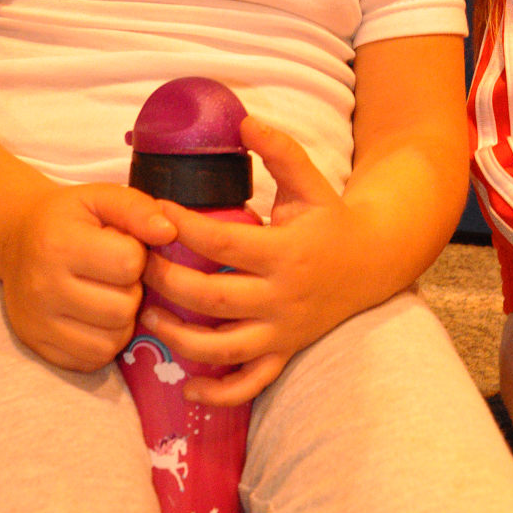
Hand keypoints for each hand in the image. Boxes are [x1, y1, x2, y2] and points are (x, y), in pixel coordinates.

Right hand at [0, 183, 176, 372]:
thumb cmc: (67, 217)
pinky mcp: (37, 345)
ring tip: (107, 295)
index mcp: (59, 244)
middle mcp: (43, 287)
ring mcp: (37, 321)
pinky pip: (91, 360)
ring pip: (110, 341)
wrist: (17, 238)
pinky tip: (95, 317)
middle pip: (122, 308)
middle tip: (116, 275)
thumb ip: (137, 208)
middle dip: (131, 291)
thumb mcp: (100, 197)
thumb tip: (168, 232)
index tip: (121, 246)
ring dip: (121, 321)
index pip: (128, 264)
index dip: (136, 255)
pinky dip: (103, 342)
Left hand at [140, 117, 361, 405]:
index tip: (155, 213)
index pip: (222, 244)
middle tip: (140, 265)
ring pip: (224, 348)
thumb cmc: (330, 218)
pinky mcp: (285, 351)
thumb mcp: (309, 181)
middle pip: (212, 299)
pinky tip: (188, 389)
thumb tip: (242, 119)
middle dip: (168, 284)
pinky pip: (251, 384)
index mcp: (285, 252)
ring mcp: (283, 330)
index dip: (183, 228)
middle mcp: (282, 296)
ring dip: (181, 340)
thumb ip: (279, 150)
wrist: (372, 262)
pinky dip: (219, 393)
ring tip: (148, 319)